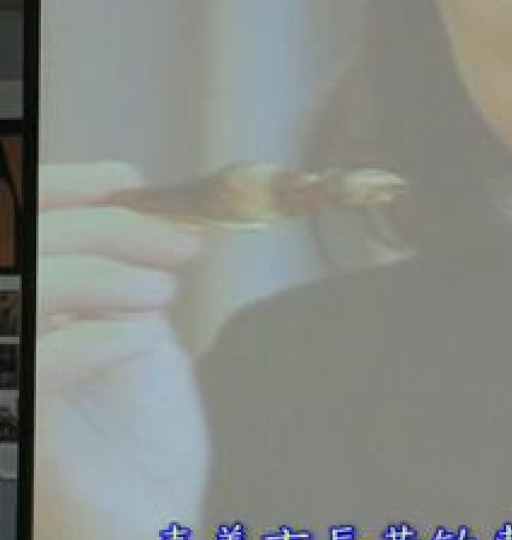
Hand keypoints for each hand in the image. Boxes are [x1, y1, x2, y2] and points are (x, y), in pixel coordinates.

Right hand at [35, 162, 209, 537]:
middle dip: (109, 228)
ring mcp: (5, 394)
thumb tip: (133, 201)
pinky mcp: (19, 436)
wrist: (150, 523)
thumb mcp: (132, 332)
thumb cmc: (137, 440)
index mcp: (21, 318)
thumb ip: (117, 274)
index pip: (16, 226)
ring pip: (23, 291)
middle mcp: (4, 349)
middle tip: (182, 247)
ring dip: (106, 277)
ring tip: (164, 295)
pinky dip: (95, 335)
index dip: (62, 191)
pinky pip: (34, 367)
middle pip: (22, 246)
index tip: (130, 182)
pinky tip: (141, 342)